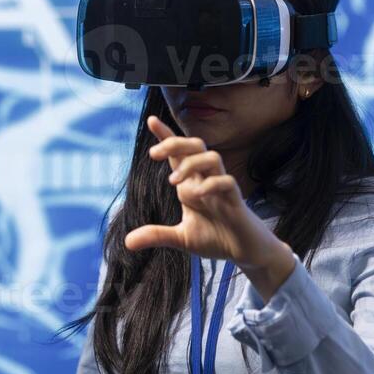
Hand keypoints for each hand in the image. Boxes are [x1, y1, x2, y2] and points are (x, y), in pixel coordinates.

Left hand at [126, 116, 293, 287]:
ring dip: (190, 164)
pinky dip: (211, 184)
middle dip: (174, 143)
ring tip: (173, 181)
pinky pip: (227, 181)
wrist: (245, 253)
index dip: (166, 136)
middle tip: (153, 154)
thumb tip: (128, 241)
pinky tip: (198, 196)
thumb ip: (157, 235)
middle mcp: (206, 180)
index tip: (151, 121)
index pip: (179, 154)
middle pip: (195, 146)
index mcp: (192, 184)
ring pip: (211, 157)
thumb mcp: (181, 238)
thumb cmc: (216, 238)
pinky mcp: (236, 201)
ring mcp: (222, 189)